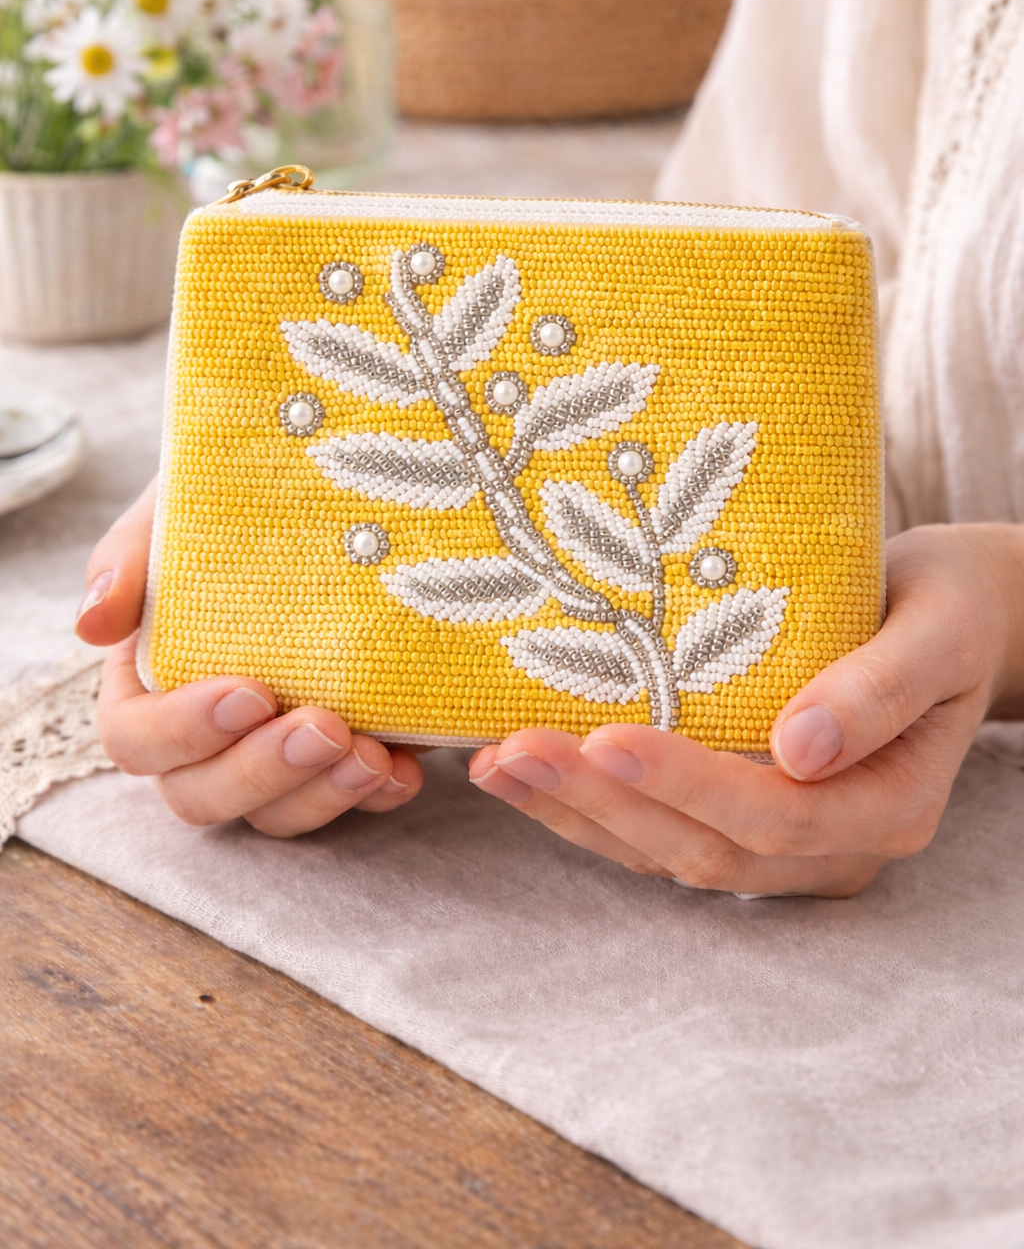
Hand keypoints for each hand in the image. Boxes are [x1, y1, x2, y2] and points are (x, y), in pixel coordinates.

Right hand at [76, 478, 423, 835]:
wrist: (333, 489)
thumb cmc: (240, 502)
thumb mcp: (183, 506)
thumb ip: (132, 556)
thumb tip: (91, 623)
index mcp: (147, 681)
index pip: (136, 738)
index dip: (183, 731)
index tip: (248, 692)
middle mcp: (203, 735)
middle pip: (200, 795)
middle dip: (262, 772)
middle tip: (325, 729)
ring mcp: (270, 757)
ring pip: (275, 816)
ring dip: (322, 795)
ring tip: (374, 755)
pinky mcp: (336, 761)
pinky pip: (350, 806)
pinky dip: (376, 795)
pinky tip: (408, 768)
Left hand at [468, 524, 1023, 896]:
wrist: (951, 616)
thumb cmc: (946, 605)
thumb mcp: (936, 629)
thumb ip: (879, 688)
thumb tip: (798, 751)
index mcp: (886, 806)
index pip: (774, 816)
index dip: (685, 784)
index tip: (605, 736)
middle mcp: (832, 845)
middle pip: (704, 847)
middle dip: (601, 803)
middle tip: (513, 751)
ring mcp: (785, 843)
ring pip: (668, 851)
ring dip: (576, 814)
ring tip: (494, 765)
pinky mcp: (743, 818)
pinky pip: (660, 831)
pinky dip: (589, 806)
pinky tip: (522, 770)